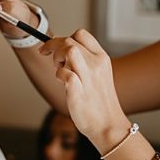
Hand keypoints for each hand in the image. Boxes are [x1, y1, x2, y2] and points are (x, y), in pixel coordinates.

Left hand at [37, 29, 129, 146]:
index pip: (81, 34)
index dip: (63, 38)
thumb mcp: (96, 75)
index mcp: (102, 58)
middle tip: (53, 62)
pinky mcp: (79, 91)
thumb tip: (61, 51)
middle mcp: (96, 64)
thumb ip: (84, 61)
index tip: (52, 47)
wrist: (108, 124)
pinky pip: (65, 73)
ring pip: (69, 50)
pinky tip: (62, 83)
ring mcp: (89, 77)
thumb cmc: (98, 101)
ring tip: (58, 70)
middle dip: (55, 47)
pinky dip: (59, 75)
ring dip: (57, 57)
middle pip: (70, 40)